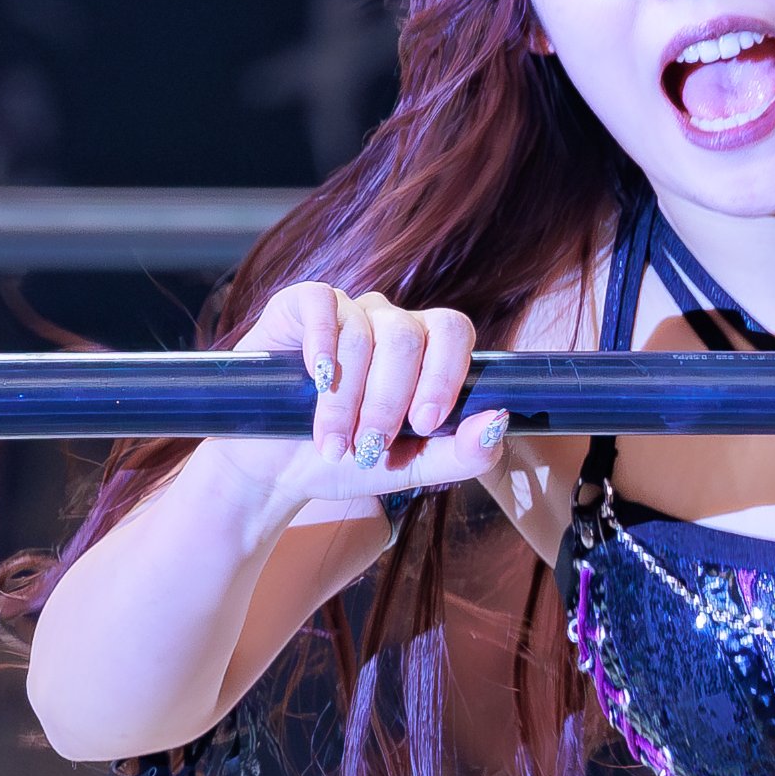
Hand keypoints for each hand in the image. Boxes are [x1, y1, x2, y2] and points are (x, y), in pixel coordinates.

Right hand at [229, 278, 509, 518]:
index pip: (452, 333)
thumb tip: (498, 422)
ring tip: (333, 444)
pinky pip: (322, 303)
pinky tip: (318, 379)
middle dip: (389, 401)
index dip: (444, 374)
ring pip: (362, 334)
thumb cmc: (345, 461)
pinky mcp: (298, 306)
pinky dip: (322, 342)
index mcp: (424, 352)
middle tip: (370, 447)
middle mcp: (388, 323)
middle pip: (407, 337)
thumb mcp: (407, 469)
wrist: (276, 472)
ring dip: (347, 401)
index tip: (425, 423)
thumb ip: (460, 453)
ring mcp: (345, 310)